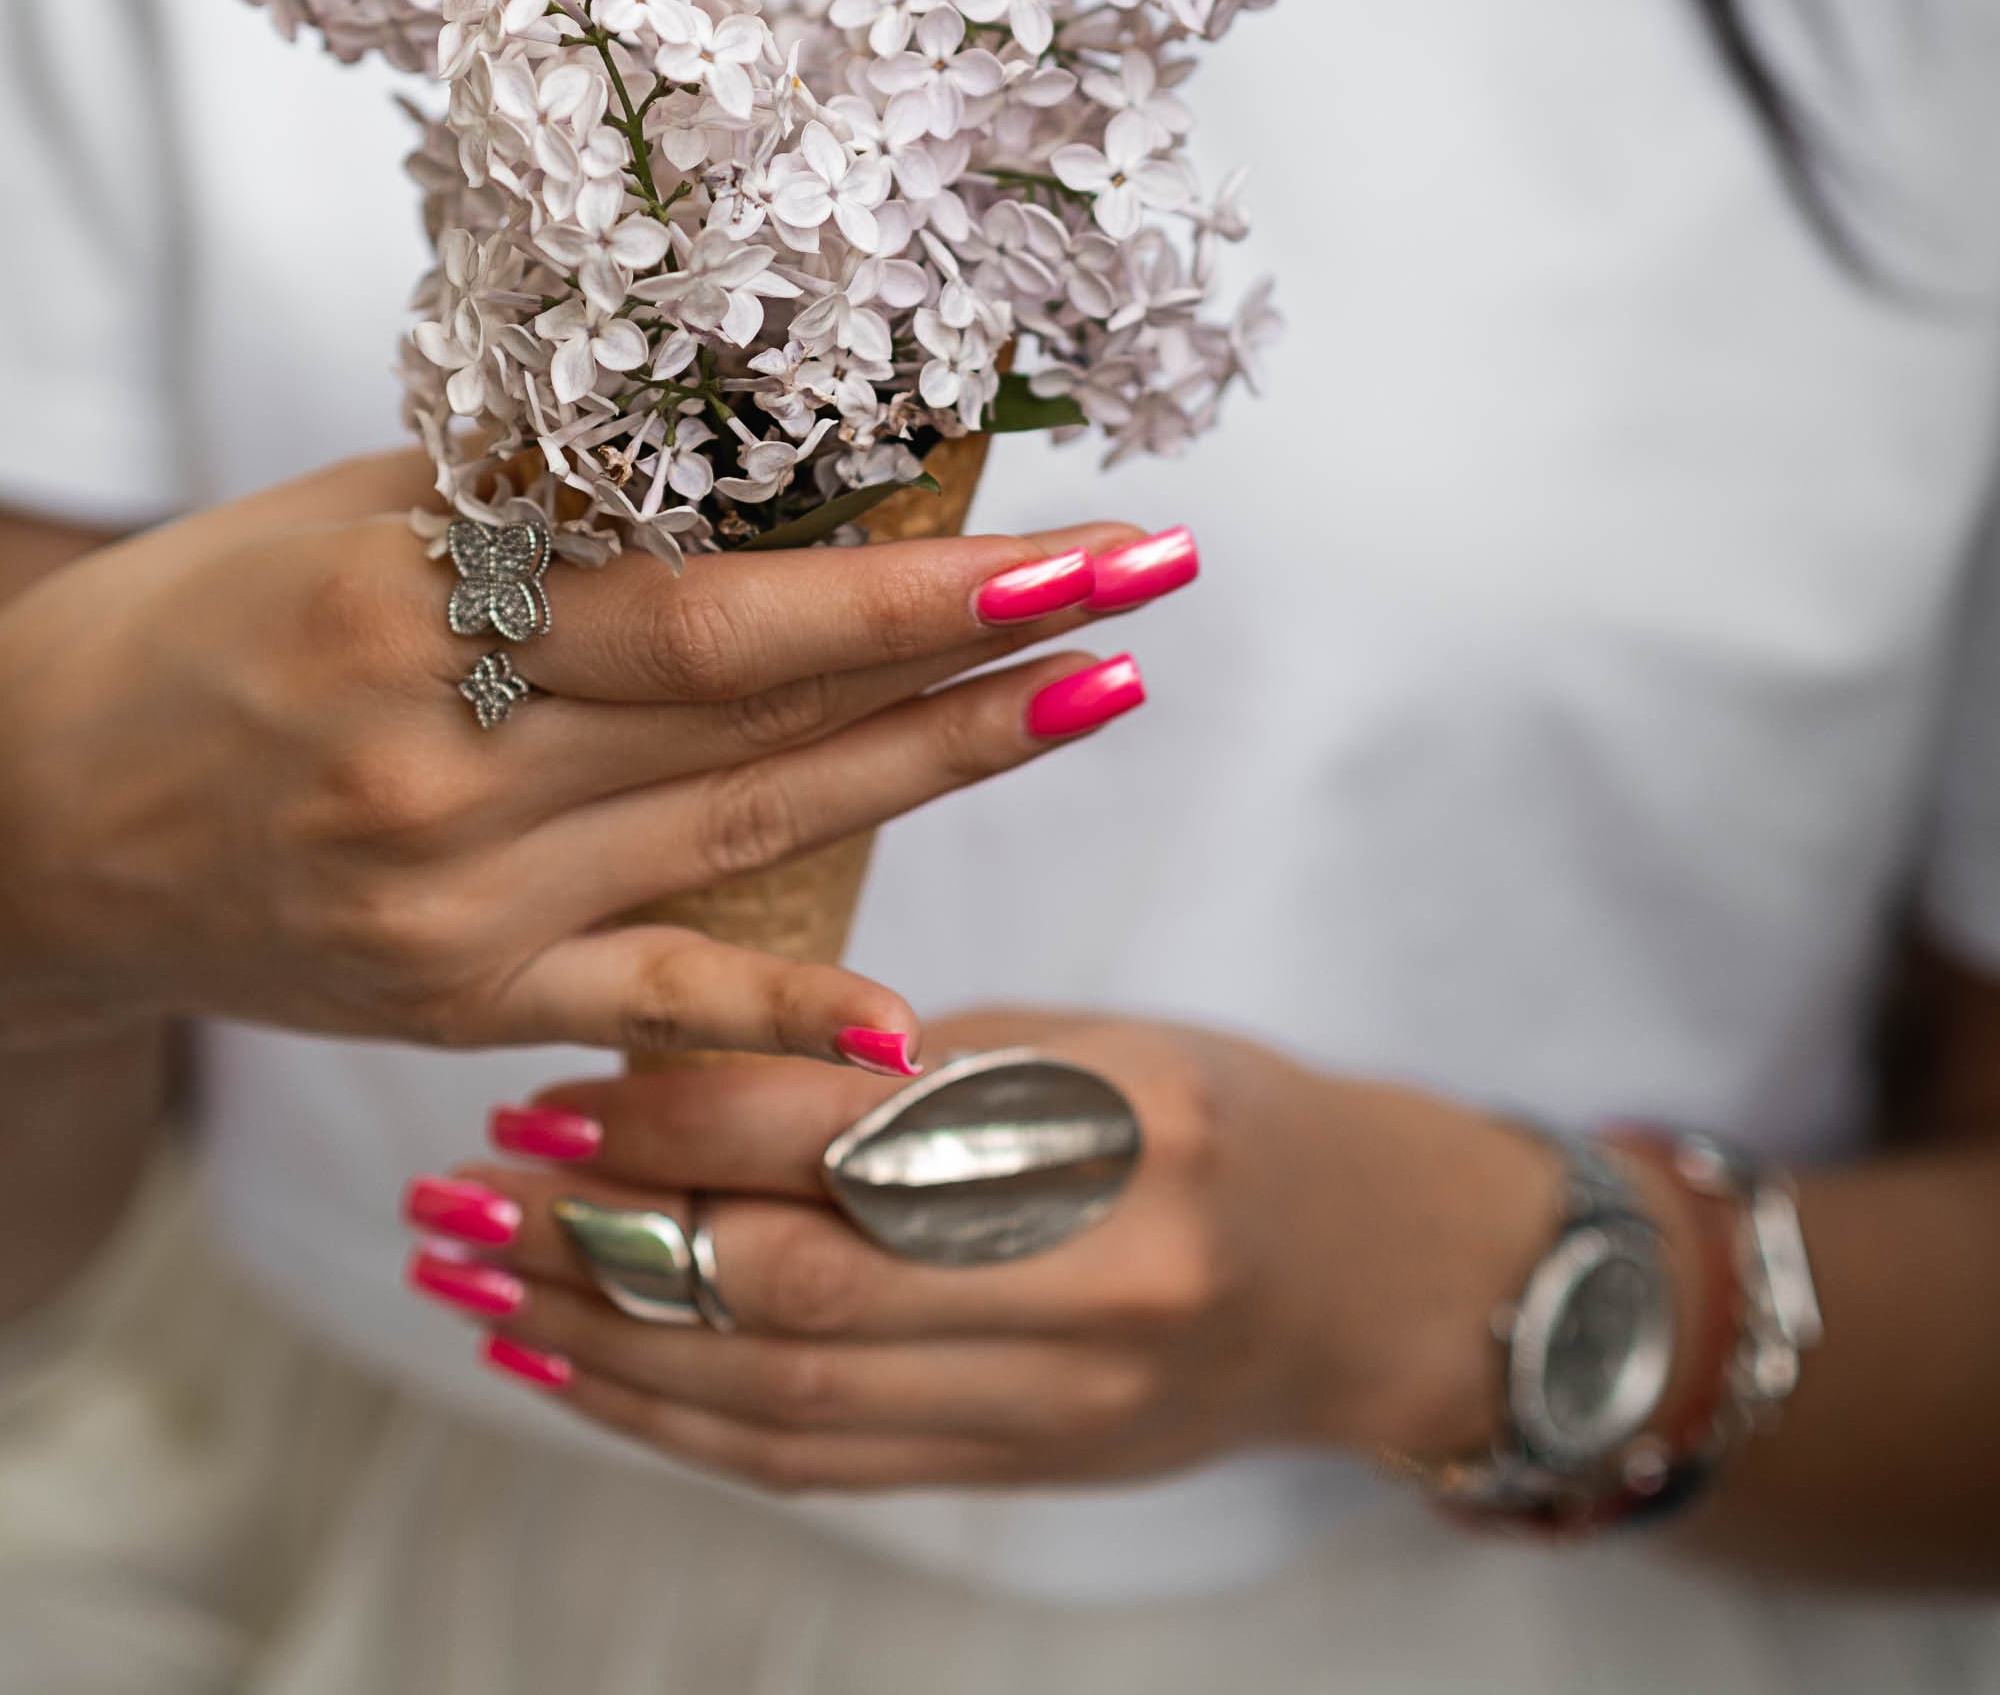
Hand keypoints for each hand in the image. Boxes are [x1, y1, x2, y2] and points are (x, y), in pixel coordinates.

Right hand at [0, 463, 1178, 1061]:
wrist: (27, 816)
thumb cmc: (203, 621)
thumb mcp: (366, 514)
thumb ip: (555, 515)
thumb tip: (770, 477)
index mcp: (420, 614)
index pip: (724, 610)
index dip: (913, 582)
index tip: (1073, 539)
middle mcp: (450, 775)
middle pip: (773, 720)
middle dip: (981, 657)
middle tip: (1147, 590)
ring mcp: (456, 911)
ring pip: (749, 843)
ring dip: (937, 776)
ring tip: (1092, 703)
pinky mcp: (451, 1006)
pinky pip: (643, 1015)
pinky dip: (773, 1025)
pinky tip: (903, 1028)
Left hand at [401, 1007, 1561, 1492]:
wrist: (1370, 1281)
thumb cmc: (1225, 1114)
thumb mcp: (1097, 1037)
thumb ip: (911, 1060)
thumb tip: (682, 1062)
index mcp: (1124, 1125)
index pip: (855, 1132)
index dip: (686, 1115)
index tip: (558, 1085)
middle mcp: (1095, 1282)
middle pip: (798, 1285)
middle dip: (609, 1239)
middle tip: (469, 1192)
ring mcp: (1060, 1406)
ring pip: (783, 1398)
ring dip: (607, 1343)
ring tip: (476, 1282)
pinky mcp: (1021, 1476)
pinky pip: (815, 1465)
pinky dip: (678, 1422)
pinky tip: (576, 1365)